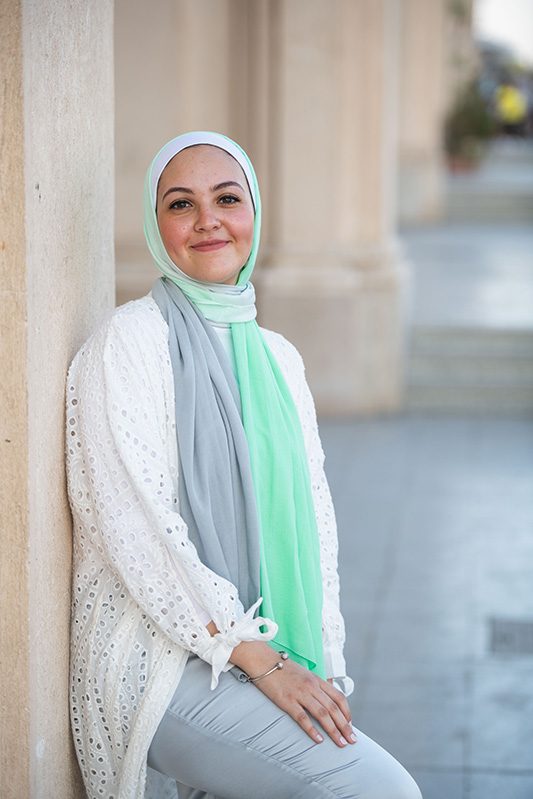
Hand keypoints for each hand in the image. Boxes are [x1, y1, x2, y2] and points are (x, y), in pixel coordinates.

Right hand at [230, 642, 355, 747]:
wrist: (263, 661)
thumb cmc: (282, 668)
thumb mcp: (303, 673)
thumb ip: (315, 684)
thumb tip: (327, 695)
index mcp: (316, 679)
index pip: (338, 697)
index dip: (347, 712)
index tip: (350, 725)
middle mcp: (311, 686)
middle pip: (333, 708)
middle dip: (344, 726)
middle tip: (351, 740)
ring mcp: (300, 693)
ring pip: (322, 714)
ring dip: (333, 730)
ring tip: (340, 743)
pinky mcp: (287, 701)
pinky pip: (303, 718)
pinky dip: (312, 730)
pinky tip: (319, 740)